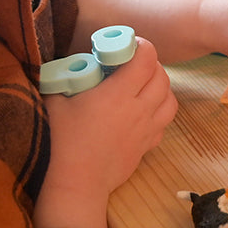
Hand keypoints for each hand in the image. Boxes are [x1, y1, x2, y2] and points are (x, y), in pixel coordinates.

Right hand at [34, 38, 176, 227]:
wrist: (77, 182)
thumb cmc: (63, 141)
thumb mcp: (56, 103)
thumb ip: (66, 80)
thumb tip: (70, 66)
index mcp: (118, 94)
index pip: (146, 60)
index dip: (143, 47)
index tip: (131, 45)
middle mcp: (140, 108)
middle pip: (162, 76)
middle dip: (151, 65)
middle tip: (135, 64)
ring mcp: (148, 127)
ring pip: (171, 98)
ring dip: (161, 87)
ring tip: (144, 85)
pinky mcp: (149, 144)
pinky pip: (165, 121)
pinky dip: (161, 111)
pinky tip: (145, 111)